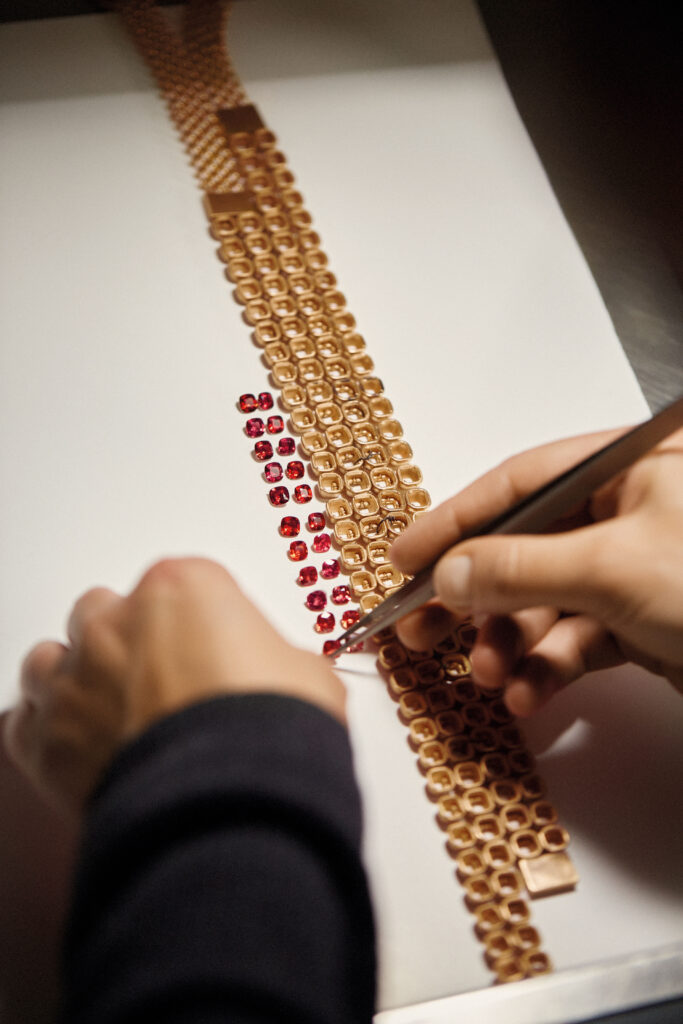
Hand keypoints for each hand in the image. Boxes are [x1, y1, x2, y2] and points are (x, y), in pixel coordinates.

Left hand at [4, 557, 345, 816]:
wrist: (235, 806)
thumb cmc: (267, 733)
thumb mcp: (305, 673)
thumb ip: (276, 658)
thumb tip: (284, 675)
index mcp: (179, 587)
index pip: (177, 584)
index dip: (196, 622)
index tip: (209, 649)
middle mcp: (115, 624)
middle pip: (103, 612)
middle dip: (127, 643)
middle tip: (162, 682)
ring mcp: (74, 680)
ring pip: (51, 660)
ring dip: (76, 681)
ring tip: (114, 715)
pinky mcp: (45, 741)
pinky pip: (25, 723)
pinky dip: (48, 734)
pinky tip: (80, 748)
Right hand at [391, 426, 682, 715]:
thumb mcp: (616, 568)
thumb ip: (522, 567)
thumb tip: (449, 571)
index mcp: (628, 469)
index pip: (521, 483)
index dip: (455, 519)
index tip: (405, 555)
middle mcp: (628, 514)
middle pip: (525, 548)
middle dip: (472, 595)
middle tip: (418, 628)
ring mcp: (635, 571)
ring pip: (545, 602)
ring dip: (508, 643)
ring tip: (484, 674)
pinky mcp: (643, 623)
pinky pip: (576, 640)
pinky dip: (548, 669)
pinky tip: (528, 693)